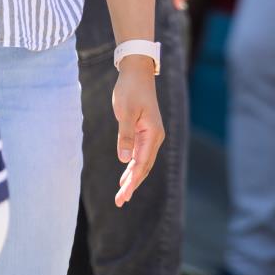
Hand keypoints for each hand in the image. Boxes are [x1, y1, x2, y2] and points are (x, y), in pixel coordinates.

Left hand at [111, 59, 164, 206]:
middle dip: (132, 184)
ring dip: (132, 178)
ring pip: (142, 162)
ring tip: (122, 195)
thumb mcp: (126, 112)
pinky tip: (125, 176)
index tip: (123, 196)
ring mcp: (150, 134)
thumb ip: (126, 135)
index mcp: (153, 133)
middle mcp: (154, 136)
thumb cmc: (131, 90)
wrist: (137, 72)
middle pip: (144, 166)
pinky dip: (132, 167)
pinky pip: (139, 154)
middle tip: (120, 201)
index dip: (132, 181)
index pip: (142, 163)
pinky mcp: (144, 131)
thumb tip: (124, 160)